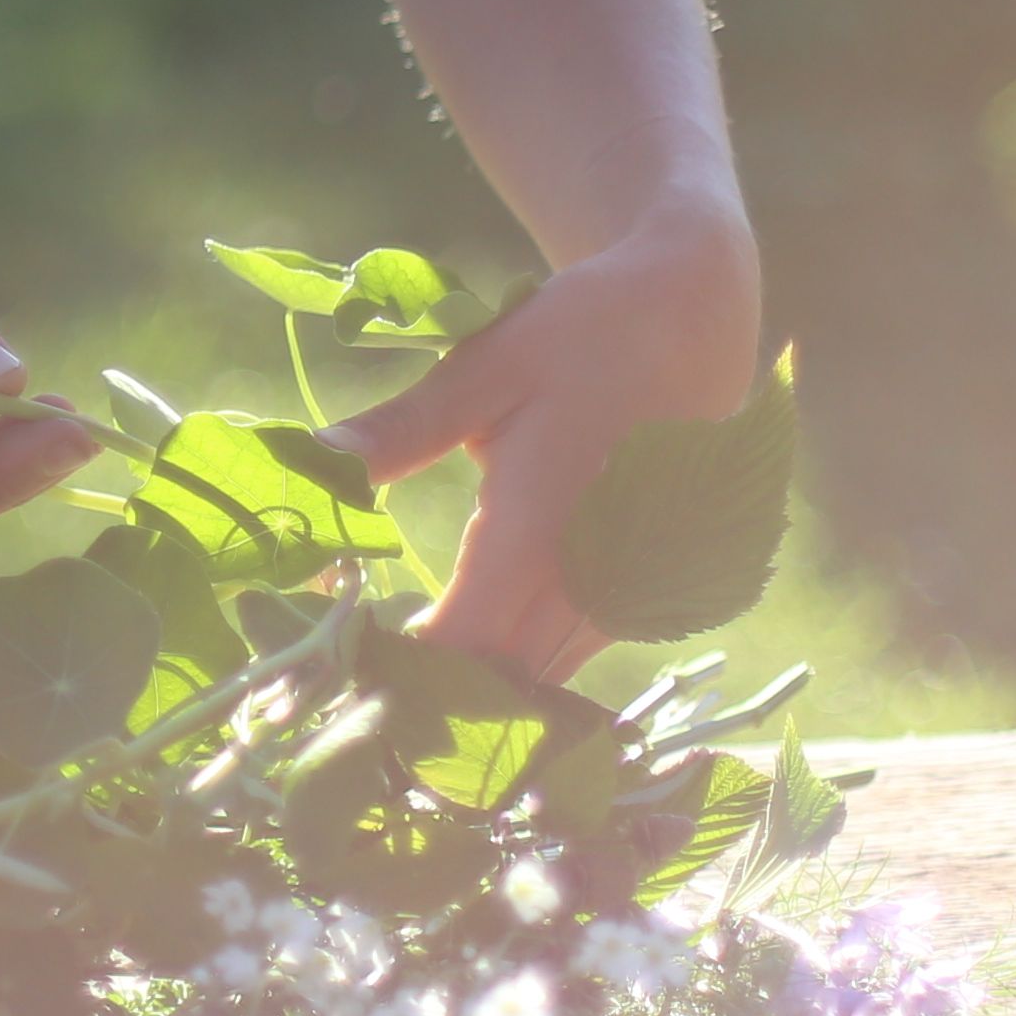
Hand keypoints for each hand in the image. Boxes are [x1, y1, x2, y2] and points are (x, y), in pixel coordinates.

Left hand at [322, 194, 763, 682]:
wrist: (698, 323)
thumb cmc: (585, 336)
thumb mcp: (489, 366)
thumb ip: (407, 428)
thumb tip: (317, 459)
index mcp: (542, 531)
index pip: (464, 648)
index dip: (401, 672)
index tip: (341, 665)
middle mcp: (594, 583)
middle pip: (503, 683)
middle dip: (431, 692)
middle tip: (357, 676)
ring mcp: (629, 597)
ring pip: (542, 679)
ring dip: (478, 683)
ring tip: (401, 666)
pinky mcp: (644, 597)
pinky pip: (572, 655)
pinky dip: (519, 660)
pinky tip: (467, 640)